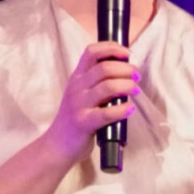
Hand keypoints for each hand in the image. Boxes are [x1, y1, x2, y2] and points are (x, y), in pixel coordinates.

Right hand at [40, 41, 139, 164]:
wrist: (56, 145)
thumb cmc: (75, 119)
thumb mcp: (80, 94)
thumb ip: (96, 82)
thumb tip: (125, 72)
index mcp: (77, 77)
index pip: (91, 51)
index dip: (112, 48)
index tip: (127, 54)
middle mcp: (77, 87)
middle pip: (104, 67)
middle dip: (126, 69)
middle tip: (137, 75)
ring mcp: (79, 104)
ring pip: (108, 86)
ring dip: (127, 85)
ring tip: (136, 90)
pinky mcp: (84, 122)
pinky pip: (107, 113)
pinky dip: (122, 109)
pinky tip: (129, 109)